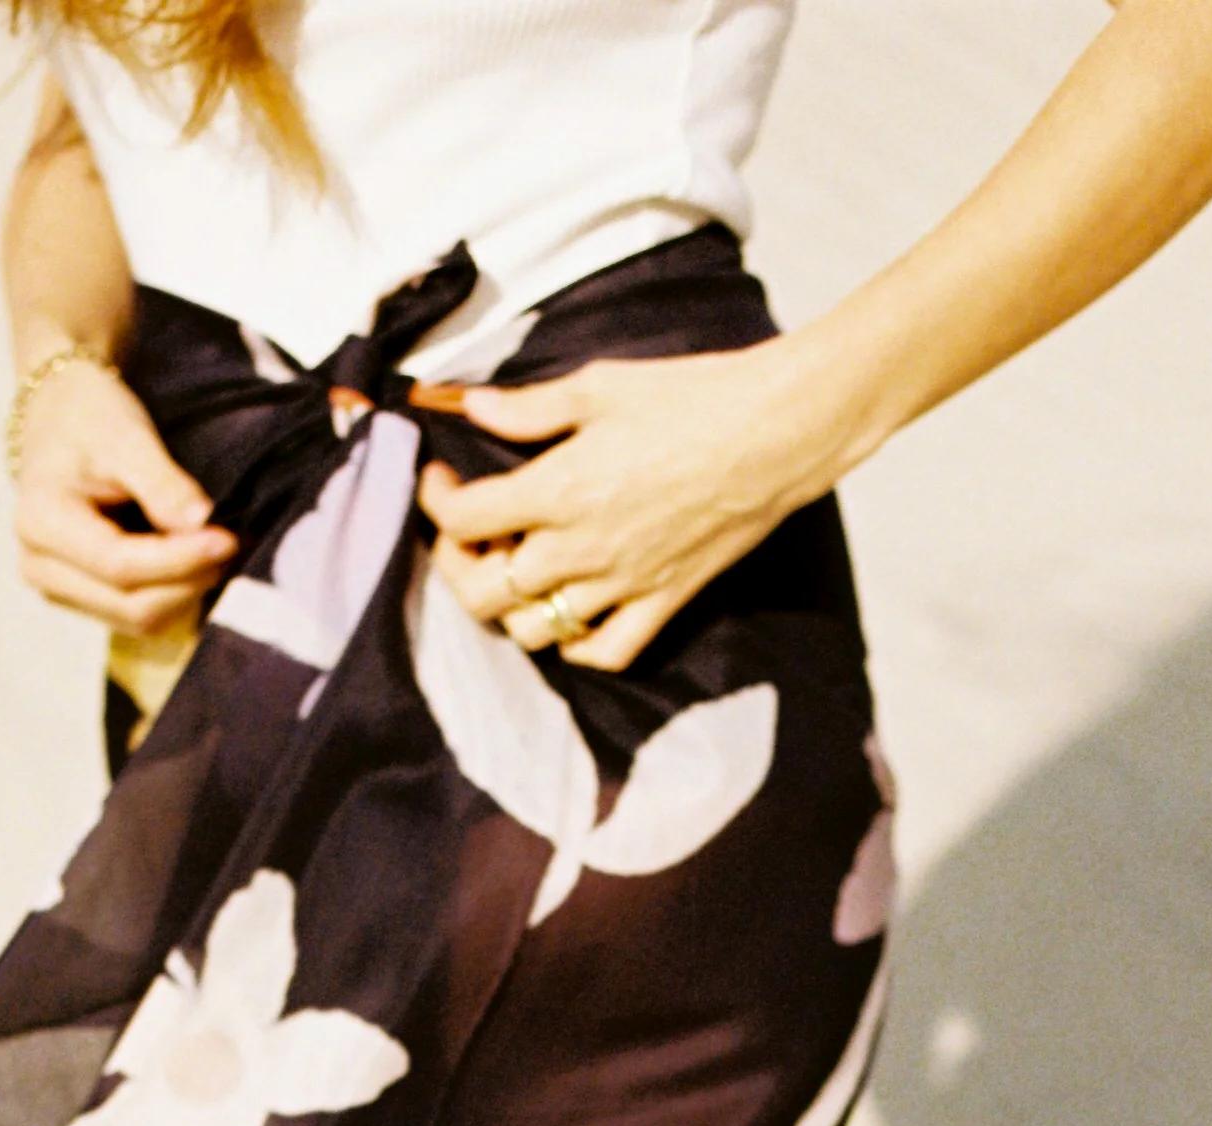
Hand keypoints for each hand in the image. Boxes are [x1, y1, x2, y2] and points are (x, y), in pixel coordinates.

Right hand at [11, 353, 237, 638]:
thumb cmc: (89, 418)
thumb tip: (203, 525)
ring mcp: (57, 590)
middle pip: (129, 605)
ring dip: (185, 594)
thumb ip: (162, 483)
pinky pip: (135, 616)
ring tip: (214, 553)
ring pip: (136, 620)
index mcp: (41, 523)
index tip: (227, 540)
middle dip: (187, 582)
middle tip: (230, 546)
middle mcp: (40, 568)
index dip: (179, 560)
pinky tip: (194, 564)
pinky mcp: (79, 598)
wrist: (58, 418)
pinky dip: (173, 597)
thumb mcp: (126, 435)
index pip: (119, 565)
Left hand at [414, 332, 871, 671]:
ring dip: (511, 607)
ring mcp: (620, 585)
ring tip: (519, 569)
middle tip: (466, 537)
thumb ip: (530, 408)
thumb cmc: (694, 398)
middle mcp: (580, 548)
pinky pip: (605, 652)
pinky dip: (577, 645)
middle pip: (483, 593)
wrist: (776, 432)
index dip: (435, 500)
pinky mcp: (661, 603)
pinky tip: (574, 615)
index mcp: (558, 489)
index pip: (464, 518)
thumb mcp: (601, 385)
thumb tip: (474, 408)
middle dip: (457, 566)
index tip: (440, 478)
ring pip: (533, 631)